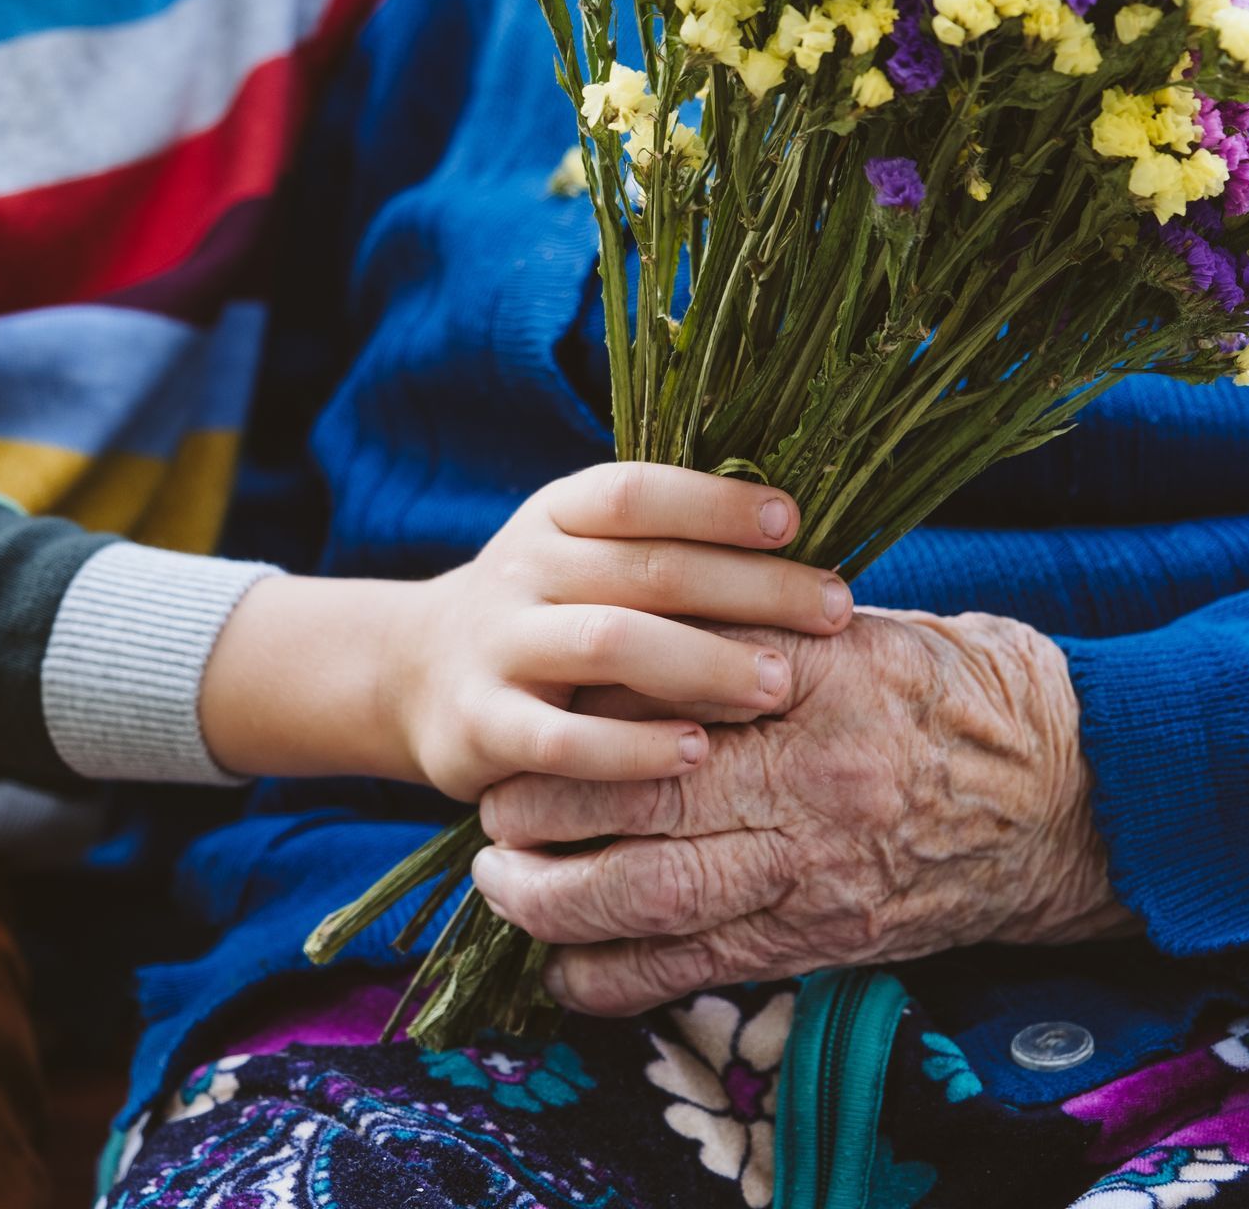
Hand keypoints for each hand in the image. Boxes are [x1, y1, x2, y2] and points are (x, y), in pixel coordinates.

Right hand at [200, 464, 853, 795]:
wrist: (414, 675)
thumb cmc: (548, 613)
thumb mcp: (587, 558)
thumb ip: (667, 546)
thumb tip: (801, 536)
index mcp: (557, 516)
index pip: (637, 493)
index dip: (715, 503)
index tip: (793, 521)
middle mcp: (524, 569)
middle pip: (645, 567)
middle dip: (749, 587)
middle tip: (834, 610)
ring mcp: (499, 646)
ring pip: (607, 643)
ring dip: (702, 662)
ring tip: (780, 685)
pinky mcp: (482, 726)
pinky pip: (563, 740)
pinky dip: (633, 749)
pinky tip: (698, 755)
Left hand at [471, 610, 1134, 1015]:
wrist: (1089, 797)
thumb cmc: (979, 694)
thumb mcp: (879, 630)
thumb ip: (769, 635)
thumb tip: (660, 631)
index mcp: (817, 680)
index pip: (662, 690)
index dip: (579, 708)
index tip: (536, 701)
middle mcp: (807, 779)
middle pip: (631, 803)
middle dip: (538, 809)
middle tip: (493, 805)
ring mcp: (815, 870)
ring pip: (646, 899)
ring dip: (550, 897)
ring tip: (504, 879)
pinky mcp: (824, 940)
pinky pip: (695, 972)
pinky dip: (613, 978)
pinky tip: (566, 968)